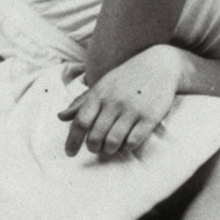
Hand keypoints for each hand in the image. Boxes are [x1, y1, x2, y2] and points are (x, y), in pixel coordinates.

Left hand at [59, 45, 180, 156]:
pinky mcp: (150, 117)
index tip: (69, 153)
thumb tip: (60, 117)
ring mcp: (133, 110)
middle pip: (95, 135)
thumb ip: (81, 102)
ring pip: (113, 141)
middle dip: (93, 147)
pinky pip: (133, 141)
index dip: (72, 141)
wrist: (159, 65)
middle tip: (95, 149)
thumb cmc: (127, 78)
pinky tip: (127, 143)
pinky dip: (127, 147)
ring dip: (109, 150)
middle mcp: (114, 102)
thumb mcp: (103, 85)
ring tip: (110, 148)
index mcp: (99, 94)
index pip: (80, 122)